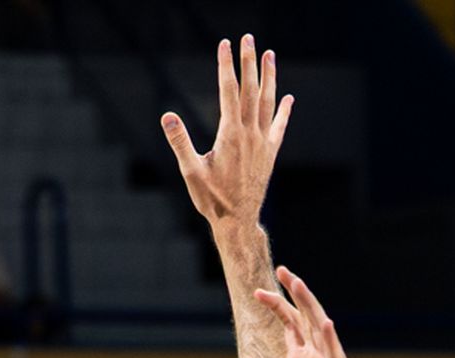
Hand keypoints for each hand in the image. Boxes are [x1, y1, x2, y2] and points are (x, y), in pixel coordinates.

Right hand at [161, 35, 291, 228]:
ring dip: (269, 77)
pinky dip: (284, 112)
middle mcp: (250, 134)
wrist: (238, 222)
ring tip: (269, 55)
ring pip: (268, 103)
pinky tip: (288, 98)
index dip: (226, 66)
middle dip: (249, 62)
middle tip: (249, 38)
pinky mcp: (270, 155)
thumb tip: (167, 117)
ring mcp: (262, 143)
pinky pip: (279, 128)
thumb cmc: (212, 200)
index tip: (225, 44)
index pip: (229, 91)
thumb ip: (180, 142)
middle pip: (251, 90)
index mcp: (230, 135)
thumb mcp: (191, 172)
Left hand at [224, 267, 367, 357]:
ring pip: (321, 330)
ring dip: (311, 307)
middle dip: (294, 295)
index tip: (257, 293)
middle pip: (305, 319)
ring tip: (299, 283)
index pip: (289, 326)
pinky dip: (331, 342)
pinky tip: (325, 324)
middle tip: (282, 270)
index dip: (276, 307)